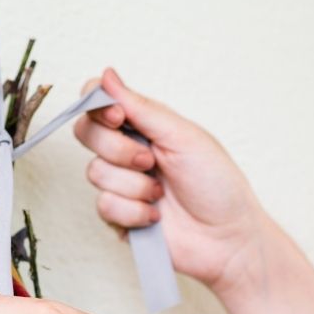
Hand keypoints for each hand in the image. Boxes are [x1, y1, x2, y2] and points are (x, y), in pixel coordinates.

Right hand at [74, 68, 265, 294]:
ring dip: (133, 185)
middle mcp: (126, 152)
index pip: (99, 104)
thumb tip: (107, 75)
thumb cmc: (217, 184)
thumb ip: (141, 108)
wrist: (227, 238)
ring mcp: (119, 184)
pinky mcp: (117, 216)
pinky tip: (155, 216)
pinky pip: (103, 205)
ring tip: (160, 194)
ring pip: (95, 172)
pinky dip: (133, 211)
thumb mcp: (182, 136)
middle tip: (150, 161)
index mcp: (144, 126)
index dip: (98, 107)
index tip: (119, 118)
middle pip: (86, 133)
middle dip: (118, 149)